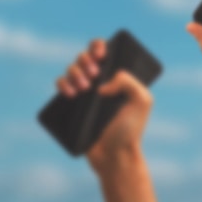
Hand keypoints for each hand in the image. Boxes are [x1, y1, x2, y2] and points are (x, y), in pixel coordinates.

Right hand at [57, 40, 153, 169]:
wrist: (114, 155)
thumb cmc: (130, 129)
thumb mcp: (141, 101)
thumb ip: (129, 82)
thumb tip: (102, 84)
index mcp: (119, 76)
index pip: (105, 50)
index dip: (99, 46)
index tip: (102, 56)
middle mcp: (101, 80)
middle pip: (85, 56)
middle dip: (86, 61)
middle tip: (94, 75)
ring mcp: (85, 92)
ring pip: (72, 69)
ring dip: (75, 72)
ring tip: (84, 89)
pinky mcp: (72, 105)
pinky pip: (60, 85)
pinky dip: (62, 84)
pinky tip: (70, 94)